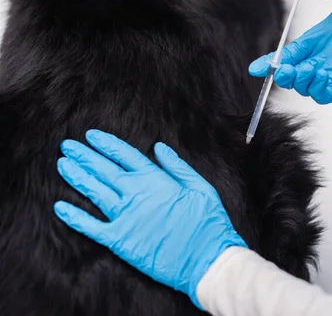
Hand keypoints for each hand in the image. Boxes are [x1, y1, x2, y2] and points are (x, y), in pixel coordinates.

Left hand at [53, 130, 246, 308]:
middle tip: (67, 146)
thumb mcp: (201, 187)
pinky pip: (90, 226)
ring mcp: (126, 217)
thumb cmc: (208, 223)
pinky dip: (74, 217)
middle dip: (84, 155)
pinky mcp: (120, 240)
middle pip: (103, 170)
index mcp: (156, 180)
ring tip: (62, 165)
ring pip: (94, 192)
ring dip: (76, 176)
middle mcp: (136, 194)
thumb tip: (159, 148)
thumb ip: (178, 167)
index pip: (125, 155)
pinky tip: (60, 207)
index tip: (91, 136)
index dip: (106, 144)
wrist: (206, 258)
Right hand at [249, 0, 331, 104]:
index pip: (288, 54)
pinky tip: (322, 76)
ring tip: (310, 67)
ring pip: (305, 86)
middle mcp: (322, 58)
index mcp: (318, 39)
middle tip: (285, 68)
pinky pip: (324, 94)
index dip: (271, 62)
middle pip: (292, 73)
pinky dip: (318, 89)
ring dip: (301, 80)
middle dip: (284, 74)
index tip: (257, 68)